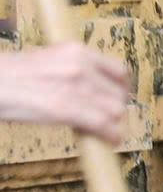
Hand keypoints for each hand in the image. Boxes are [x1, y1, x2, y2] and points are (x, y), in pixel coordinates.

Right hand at [0, 43, 131, 141]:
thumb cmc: (9, 76)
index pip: (119, 70)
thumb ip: (72, 70)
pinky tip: (109, 140)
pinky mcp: (65, 108)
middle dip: (115, 110)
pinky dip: (110, 135)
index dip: (122, 90)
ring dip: (113, 124)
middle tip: (107, 119)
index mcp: (75, 51)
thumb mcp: (46, 61)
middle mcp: (80, 65)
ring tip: (104, 131)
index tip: (118, 99)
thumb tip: (92, 89)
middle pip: (118, 94)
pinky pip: (102, 125)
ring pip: (115, 111)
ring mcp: (74, 86)